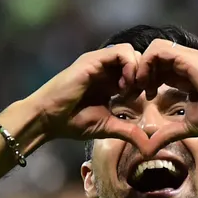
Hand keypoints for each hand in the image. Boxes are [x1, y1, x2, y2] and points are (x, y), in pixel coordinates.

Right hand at [24, 43, 148, 150]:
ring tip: (129, 90)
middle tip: (139, 95)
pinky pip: (122, 52)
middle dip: (144, 76)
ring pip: (132, 51)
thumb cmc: (72, 122)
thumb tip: (149, 145)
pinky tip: (123, 86)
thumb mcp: (108, 127)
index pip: (137, 71)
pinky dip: (130, 66)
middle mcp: (106, 68)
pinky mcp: (94, 60)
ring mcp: (100, 62)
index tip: (142, 101)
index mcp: (110, 81)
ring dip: (137, 70)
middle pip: (137, 58)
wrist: (48, 118)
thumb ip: (129, 132)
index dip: (145, 83)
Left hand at [136, 39, 197, 153]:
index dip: (144, 80)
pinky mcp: (187, 58)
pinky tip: (146, 83)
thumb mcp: (187, 127)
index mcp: (183, 75)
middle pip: (152, 56)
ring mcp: (186, 58)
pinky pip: (158, 51)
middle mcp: (184, 63)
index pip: (157, 68)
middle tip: (133, 91)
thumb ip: (167, 134)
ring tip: (139, 86)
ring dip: (142, 65)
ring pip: (153, 49)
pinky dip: (147, 64)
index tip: (140, 98)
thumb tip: (149, 150)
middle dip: (139, 71)